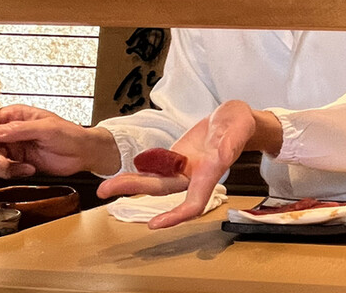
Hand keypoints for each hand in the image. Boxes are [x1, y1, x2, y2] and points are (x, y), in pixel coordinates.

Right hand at [0, 105, 119, 177]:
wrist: (84, 154)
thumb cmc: (71, 134)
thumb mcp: (47, 128)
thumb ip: (20, 129)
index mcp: (16, 115)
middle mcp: (11, 131)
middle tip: (2, 160)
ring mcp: (13, 147)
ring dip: (3, 166)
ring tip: (22, 166)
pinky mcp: (17, 162)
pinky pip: (4, 170)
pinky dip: (13, 172)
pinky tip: (29, 169)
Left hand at [97, 100, 281, 228]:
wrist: (235, 120)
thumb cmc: (240, 124)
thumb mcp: (239, 127)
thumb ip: (232, 142)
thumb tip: (222, 156)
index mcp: (211, 171)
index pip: (195, 201)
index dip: (176, 215)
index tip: (155, 224)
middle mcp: (195, 174)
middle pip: (163, 189)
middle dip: (134, 190)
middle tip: (104, 191)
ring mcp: (185, 167)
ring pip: (156, 180)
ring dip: (132, 182)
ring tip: (106, 186)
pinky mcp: (178, 157)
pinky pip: (157, 167)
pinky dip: (141, 170)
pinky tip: (125, 172)